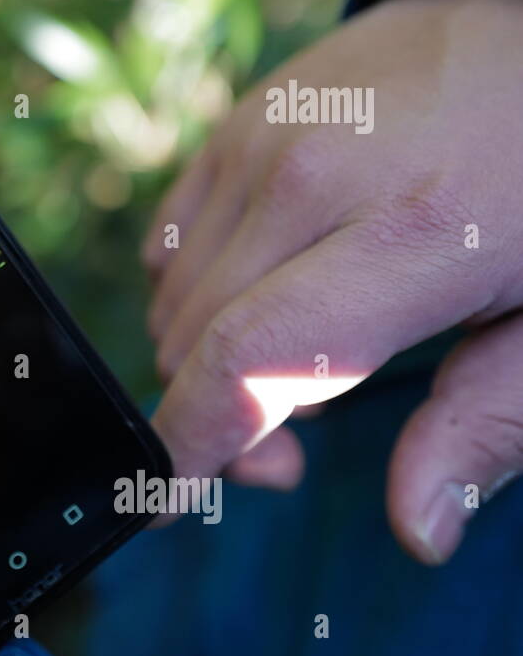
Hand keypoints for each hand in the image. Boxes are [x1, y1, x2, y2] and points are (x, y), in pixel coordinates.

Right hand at [143, 0, 522, 564]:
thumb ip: (489, 421)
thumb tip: (418, 531)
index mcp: (416, 234)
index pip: (252, 359)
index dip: (194, 444)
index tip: (168, 501)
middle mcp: (313, 180)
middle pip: (197, 342)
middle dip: (222, 417)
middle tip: (298, 447)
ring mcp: (263, 141)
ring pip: (173, 299)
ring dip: (209, 356)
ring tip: (291, 357)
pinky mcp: (236, 124)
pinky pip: (169, 243)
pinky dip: (192, 294)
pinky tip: (260, 295)